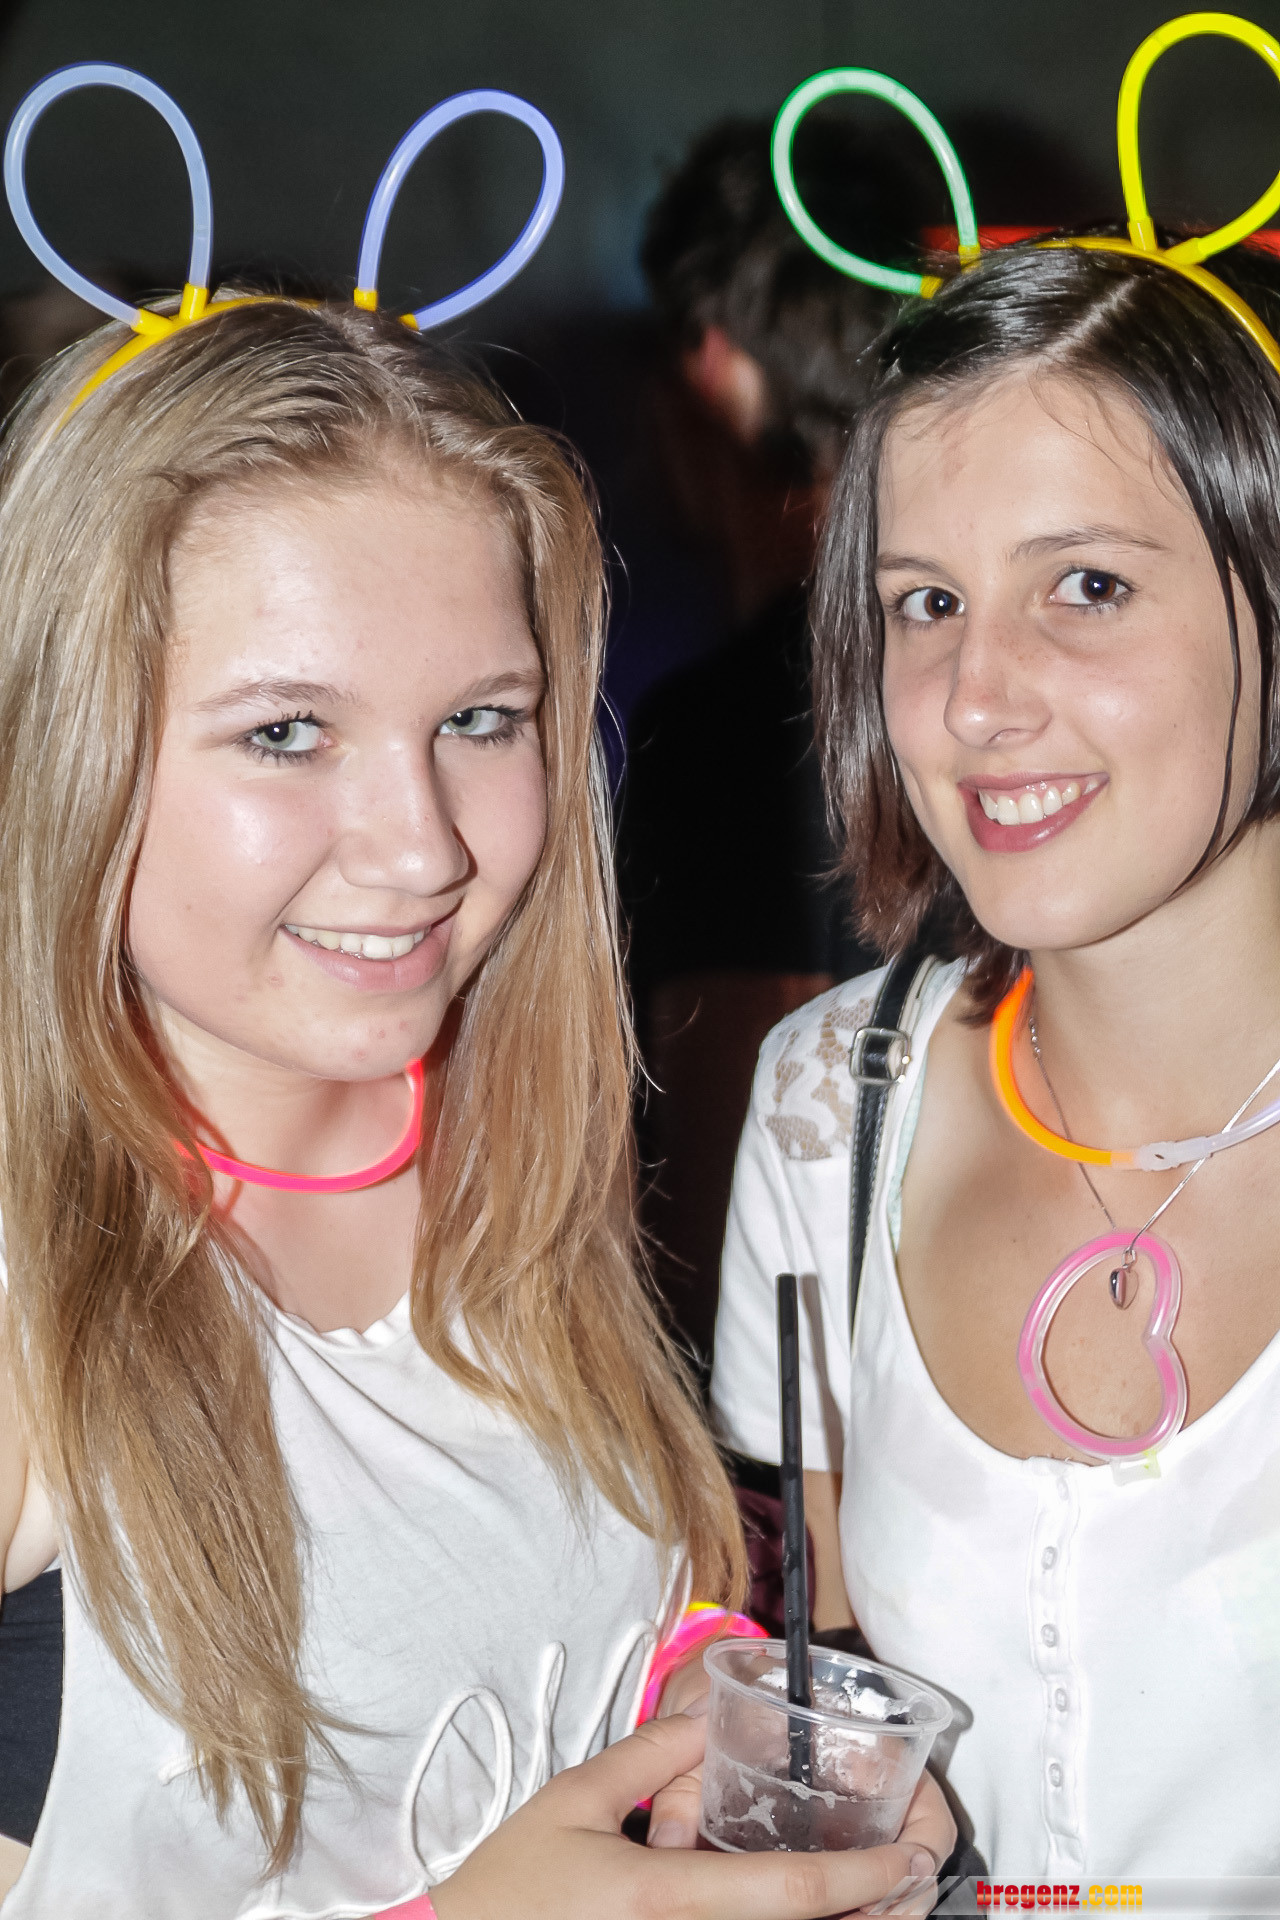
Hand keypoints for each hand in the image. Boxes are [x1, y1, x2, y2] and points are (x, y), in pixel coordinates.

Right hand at [430, 1708, 941, 1919]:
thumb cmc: (507, 1890)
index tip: (912, 1855)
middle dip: (876, 1915)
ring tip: (878, 1900)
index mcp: (667, 1900)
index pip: (791, 1892)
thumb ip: (651, 1754)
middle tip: (915, 1879)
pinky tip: (809, 1916)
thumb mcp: (573, 1801)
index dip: (864, 1877)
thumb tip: (713, 1713)